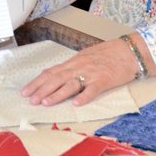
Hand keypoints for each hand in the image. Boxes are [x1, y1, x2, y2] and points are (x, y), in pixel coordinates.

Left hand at [20, 36, 143, 106]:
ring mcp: (91, 74)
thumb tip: (58, 75)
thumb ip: (73, 66)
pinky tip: (76, 104)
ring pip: (71, 85)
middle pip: (56, 79)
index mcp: (74, 62)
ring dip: (57, 94)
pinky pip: (92, 90)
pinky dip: (84, 97)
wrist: (129, 51)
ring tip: (45, 103)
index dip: (37, 82)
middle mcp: (79, 67)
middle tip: (30, 100)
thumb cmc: (108, 54)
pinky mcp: (104, 80)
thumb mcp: (86, 57)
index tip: (26, 91)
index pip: (51, 72)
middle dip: (41, 90)